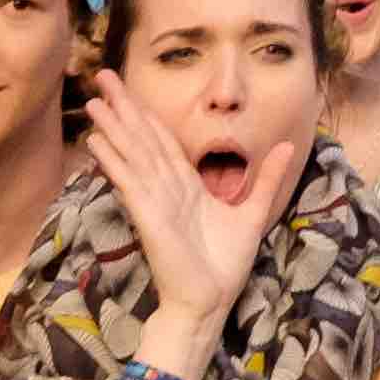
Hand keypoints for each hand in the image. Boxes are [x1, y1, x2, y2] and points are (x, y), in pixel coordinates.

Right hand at [83, 69, 287, 371]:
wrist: (210, 303)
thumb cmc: (225, 265)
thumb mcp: (253, 212)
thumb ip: (265, 179)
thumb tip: (286, 146)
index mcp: (187, 187)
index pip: (163, 142)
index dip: (147, 115)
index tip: (129, 91)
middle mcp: (166, 189)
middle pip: (142, 139)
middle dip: (124, 108)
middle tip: (102, 76)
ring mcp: (155, 201)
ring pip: (133, 155)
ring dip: (114, 127)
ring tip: (94, 101)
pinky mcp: (149, 217)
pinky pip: (130, 183)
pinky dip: (114, 162)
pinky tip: (97, 143)